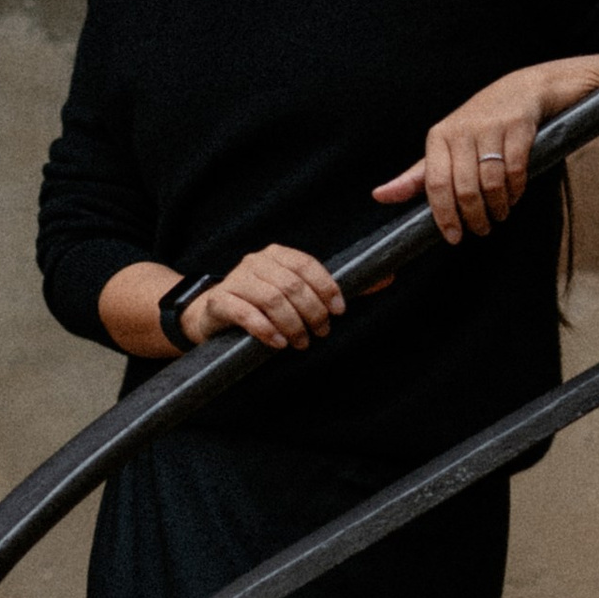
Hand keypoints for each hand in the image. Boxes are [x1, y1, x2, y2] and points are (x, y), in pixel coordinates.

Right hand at [184, 243, 346, 351]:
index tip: (339, 311)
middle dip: (312, 312)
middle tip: (321, 332)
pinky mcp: (219, 302)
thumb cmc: (260, 305)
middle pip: (291, 285)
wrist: (211, 315)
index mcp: (275, 255)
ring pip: (271, 299)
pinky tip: (278, 342)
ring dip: (293, 324)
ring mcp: (234, 280)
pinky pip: (245, 313)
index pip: (306, 265)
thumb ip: (334, 290)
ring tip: (301, 342)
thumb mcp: (293, 294)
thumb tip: (388, 279)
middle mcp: (254, 262)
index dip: (326, 288)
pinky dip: (266, 329)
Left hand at [373, 41, 598, 243]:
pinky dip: (516, 190)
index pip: (435, 184)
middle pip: (464, 188)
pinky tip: (514, 196)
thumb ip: (417, 176)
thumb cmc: (478, 125)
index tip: (453, 237)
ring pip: (491, 183)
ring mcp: (490, 128)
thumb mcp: (445, 146)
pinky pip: (515, 170)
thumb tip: (379, 196)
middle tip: (481, 230)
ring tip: (500, 215)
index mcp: (439, 137)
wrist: (522, 90)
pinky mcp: (517, 127)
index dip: (444, 215)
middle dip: (475, 217)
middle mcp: (461, 131)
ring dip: (498, 207)